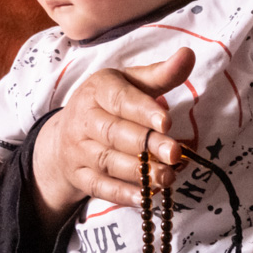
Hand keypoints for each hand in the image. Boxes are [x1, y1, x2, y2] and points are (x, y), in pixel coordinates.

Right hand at [31, 49, 193, 224]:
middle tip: (175, 154)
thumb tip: (188, 54)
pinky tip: (146, 198)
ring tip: (168, 177)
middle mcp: (83, 119)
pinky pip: (100, 187)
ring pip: (108, 162)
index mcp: (97, 90)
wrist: (64, 135)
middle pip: (115, 134)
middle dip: (146, 145)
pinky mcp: (79, 176)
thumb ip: (160, 74)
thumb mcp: (129, 83)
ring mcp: (78, 150)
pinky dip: (122, 194)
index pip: (120, 100)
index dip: (143, 111)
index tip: (167, 121)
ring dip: (139, 172)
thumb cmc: (108, 104)